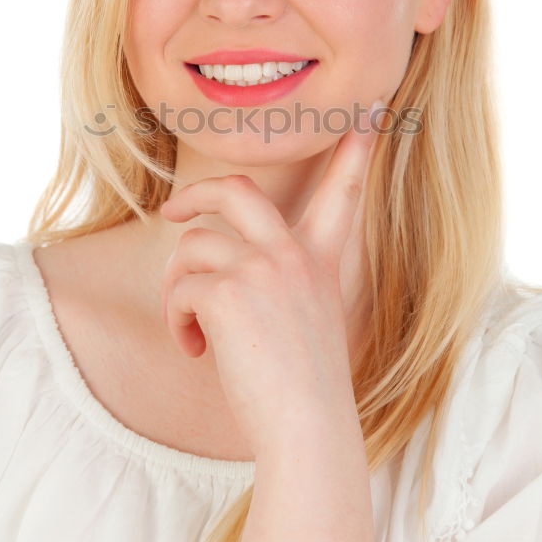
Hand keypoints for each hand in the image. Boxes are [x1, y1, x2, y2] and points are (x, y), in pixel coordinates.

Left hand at [158, 104, 383, 457]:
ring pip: (192, 247)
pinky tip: (195, 350)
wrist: (308, 430)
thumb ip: (278, 283)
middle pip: (236, 189)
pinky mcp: (228, 290)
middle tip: (172, 213)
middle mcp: (294, 254)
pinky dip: (177, 320)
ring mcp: (263, 267)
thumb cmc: (303, 389)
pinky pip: (180, 289)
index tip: (369, 112)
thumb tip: (215, 267)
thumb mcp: (308, 320)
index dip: (355, 150)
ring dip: (177, 289)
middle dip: (195, 195)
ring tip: (190, 327)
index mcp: (319, 260)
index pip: (342, 192)